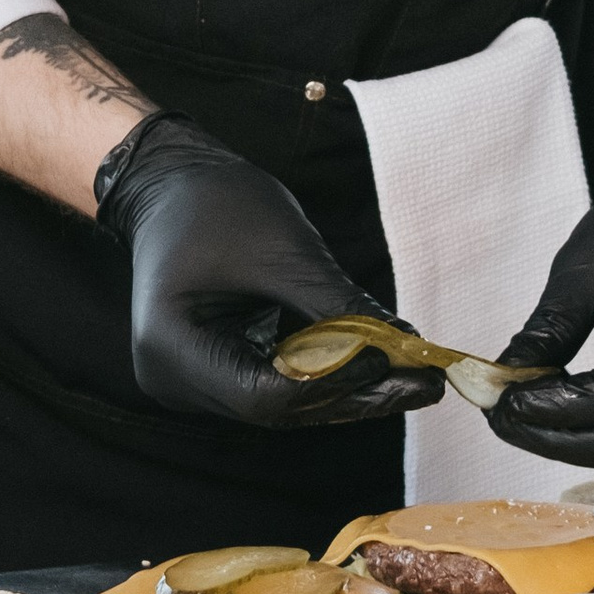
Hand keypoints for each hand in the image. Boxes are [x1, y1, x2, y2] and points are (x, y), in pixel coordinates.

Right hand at [94, 115, 444, 431]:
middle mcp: (175, 381)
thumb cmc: (214, 204)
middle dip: (354, 394)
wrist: (169, 184)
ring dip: (348, 388)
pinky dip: (326, 372)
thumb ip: (337, 303)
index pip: (262, 397)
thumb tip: (403, 344)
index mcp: (171, 349)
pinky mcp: (216, 371)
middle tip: (424, 383)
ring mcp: (192, 382)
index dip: (332, 382)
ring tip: (413, 376)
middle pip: (276, 409)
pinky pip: (277, 384)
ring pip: (282, 403)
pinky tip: (376, 363)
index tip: (390, 359)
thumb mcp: (281, 247)